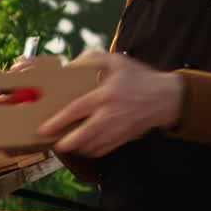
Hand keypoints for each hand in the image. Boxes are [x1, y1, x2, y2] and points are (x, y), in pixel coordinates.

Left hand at [36, 50, 183, 157]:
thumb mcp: (116, 61)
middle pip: (82, 137)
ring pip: (91, 147)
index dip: (57, 122)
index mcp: (105, 96)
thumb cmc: (138, 78)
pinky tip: (84, 144)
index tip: (43, 130)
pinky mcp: (123, 139)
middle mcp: (110, 115)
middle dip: (65, 144)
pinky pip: (102, 151)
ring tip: (66, 142)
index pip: (76, 111)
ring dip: (76, 147)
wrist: (166, 97)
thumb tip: (70, 65)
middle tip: (54, 142)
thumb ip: (91, 59)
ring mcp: (117, 130)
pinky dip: (90, 150)